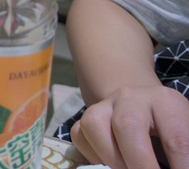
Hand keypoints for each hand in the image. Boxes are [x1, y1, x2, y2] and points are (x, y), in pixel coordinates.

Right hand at [69, 84, 188, 168]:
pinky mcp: (86, 115)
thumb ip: (182, 153)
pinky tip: (112, 166)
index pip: (177, 140)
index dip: (180, 166)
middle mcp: (130, 97)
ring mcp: (104, 104)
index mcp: (166, 101)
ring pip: (94, 125)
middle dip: (140, 164)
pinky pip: (80, 134)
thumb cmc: (170, 129)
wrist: (145, 110)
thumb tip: (176, 168)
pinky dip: (94, 158)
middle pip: (128, 125)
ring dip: (112, 160)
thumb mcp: (184, 136)